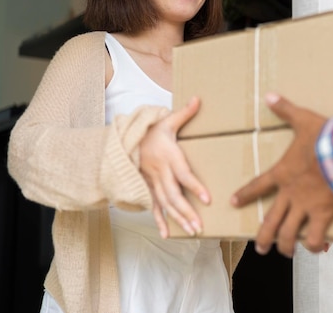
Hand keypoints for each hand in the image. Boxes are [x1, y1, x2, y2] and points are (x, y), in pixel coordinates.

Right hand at [139, 97, 209, 238]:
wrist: (124, 140)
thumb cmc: (151, 131)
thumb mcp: (167, 120)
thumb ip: (184, 113)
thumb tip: (199, 99)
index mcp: (169, 156)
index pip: (184, 174)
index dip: (195, 187)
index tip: (207, 199)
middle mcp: (160, 172)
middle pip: (174, 195)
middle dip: (187, 211)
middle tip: (199, 226)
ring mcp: (152, 182)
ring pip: (166, 204)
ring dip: (178, 219)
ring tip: (192, 231)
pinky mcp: (147, 188)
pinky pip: (153, 206)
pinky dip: (159, 220)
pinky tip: (167, 234)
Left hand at [231, 93, 332, 257]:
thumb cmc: (324, 137)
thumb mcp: (303, 119)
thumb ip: (285, 109)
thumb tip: (270, 95)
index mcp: (282, 173)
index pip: (257, 186)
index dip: (245, 195)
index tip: (233, 202)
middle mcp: (289, 194)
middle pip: (270, 222)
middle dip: (262, 237)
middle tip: (260, 247)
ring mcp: (304, 207)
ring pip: (287, 234)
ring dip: (284, 246)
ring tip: (284, 252)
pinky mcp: (323, 215)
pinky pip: (314, 237)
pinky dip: (314, 245)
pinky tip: (315, 249)